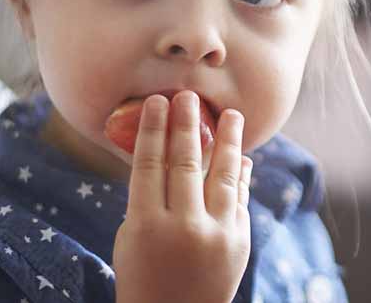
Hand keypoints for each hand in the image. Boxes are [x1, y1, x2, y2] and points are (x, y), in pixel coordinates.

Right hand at [113, 92, 252, 302]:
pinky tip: (240, 156)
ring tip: (231, 115)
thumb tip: (166, 152)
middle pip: (185, 163)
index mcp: (146, 226)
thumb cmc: (142, 274)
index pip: (149, 165)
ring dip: (228, 141)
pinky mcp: (239, 242)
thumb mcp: (131, 238)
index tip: (157, 102)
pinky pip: (238, 198)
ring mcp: (215, 235)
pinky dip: (239, 176)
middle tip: (188, 96)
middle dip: (187, 125)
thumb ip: (147, 198)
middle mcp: (183, 228)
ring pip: (223, 176)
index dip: (153, 129)